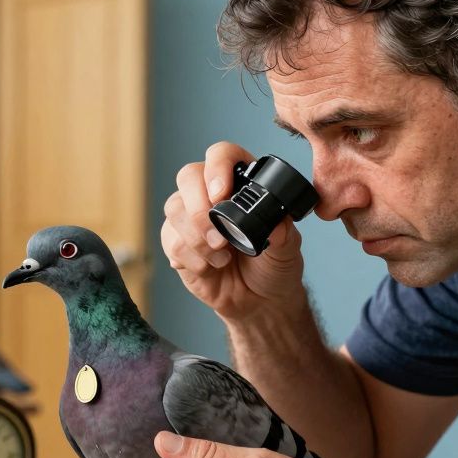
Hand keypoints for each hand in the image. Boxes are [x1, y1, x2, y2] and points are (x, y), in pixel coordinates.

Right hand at [162, 142, 306, 321]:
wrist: (259, 301)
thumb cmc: (273, 267)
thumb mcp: (288, 250)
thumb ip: (284, 234)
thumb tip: (276, 223)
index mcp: (241, 183)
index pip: (222, 155)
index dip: (217, 167)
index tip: (220, 193)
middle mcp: (211, 194)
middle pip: (188, 176)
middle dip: (199, 207)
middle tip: (219, 237)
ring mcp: (191, 217)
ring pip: (174, 208)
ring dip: (195, 236)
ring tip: (221, 257)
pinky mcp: (177, 242)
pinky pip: (169, 239)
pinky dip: (190, 257)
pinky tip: (209, 267)